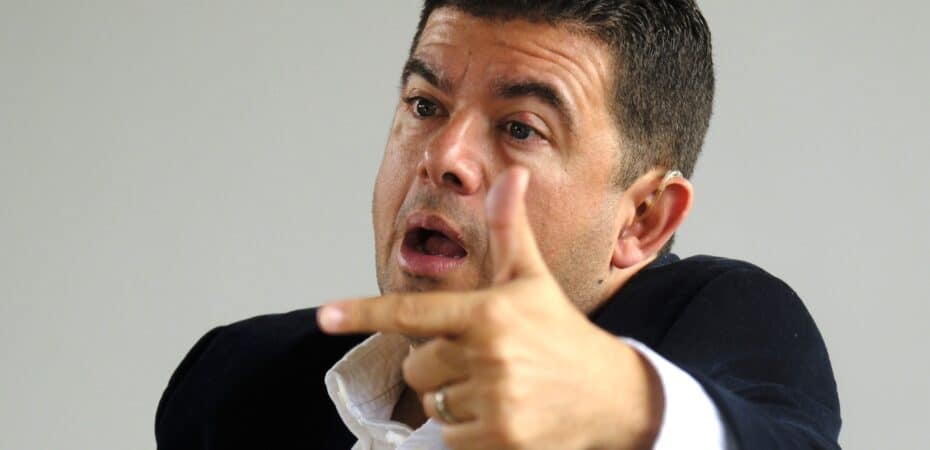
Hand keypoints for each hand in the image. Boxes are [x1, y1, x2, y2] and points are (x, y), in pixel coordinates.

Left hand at [319, 167, 662, 449]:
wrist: (611, 395)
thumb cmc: (561, 331)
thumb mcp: (532, 279)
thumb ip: (510, 230)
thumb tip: (513, 174)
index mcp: (490, 313)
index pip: (415, 314)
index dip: (365, 313)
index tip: (325, 316)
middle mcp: (489, 357)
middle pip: (416, 367)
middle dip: (437, 364)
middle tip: (482, 359)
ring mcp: (496, 403)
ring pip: (432, 404)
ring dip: (453, 398)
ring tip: (498, 387)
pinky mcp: (500, 441)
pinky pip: (451, 437)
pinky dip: (468, 430)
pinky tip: (503, 414)